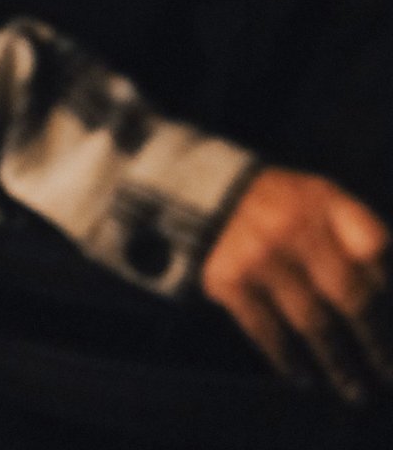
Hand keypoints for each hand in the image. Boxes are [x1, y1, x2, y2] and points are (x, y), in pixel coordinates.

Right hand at [202, 168, 392, 402]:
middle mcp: (294, 226)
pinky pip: (266, 330)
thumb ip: (358, 235)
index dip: (388, 286)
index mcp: (324, 201)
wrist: (211, 195)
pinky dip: (286, 358)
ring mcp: (260, 255)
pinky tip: (302, 376)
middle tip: (388, 372)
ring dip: (337, 363)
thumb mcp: (323, 200)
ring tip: (353, 390)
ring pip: (311, 322)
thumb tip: (390, 293)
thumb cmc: (285, 207)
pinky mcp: (229, 280)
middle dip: (374, 340)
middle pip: (349, 293)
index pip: (373, 248)